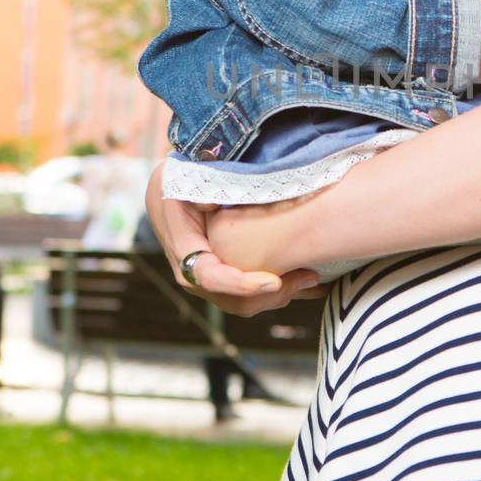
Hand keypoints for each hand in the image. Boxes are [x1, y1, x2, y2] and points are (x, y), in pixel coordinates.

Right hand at [143, 163, 329, 316]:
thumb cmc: (183, 177)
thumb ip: (204, 188)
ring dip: (277, 297)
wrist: (169, 188)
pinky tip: (303, 282)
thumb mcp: (189, 176)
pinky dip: (274, 293)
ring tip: (311, 279)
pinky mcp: (221, 277)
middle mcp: (190, 271)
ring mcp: (205, 279)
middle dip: (270, 295)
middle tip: (308, 277)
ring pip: (240, 304)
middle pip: (230, 299)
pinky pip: (245, 297)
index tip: (273, 281)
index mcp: (182, 244)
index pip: (209, 277)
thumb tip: (213, 205)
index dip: (240, 285)